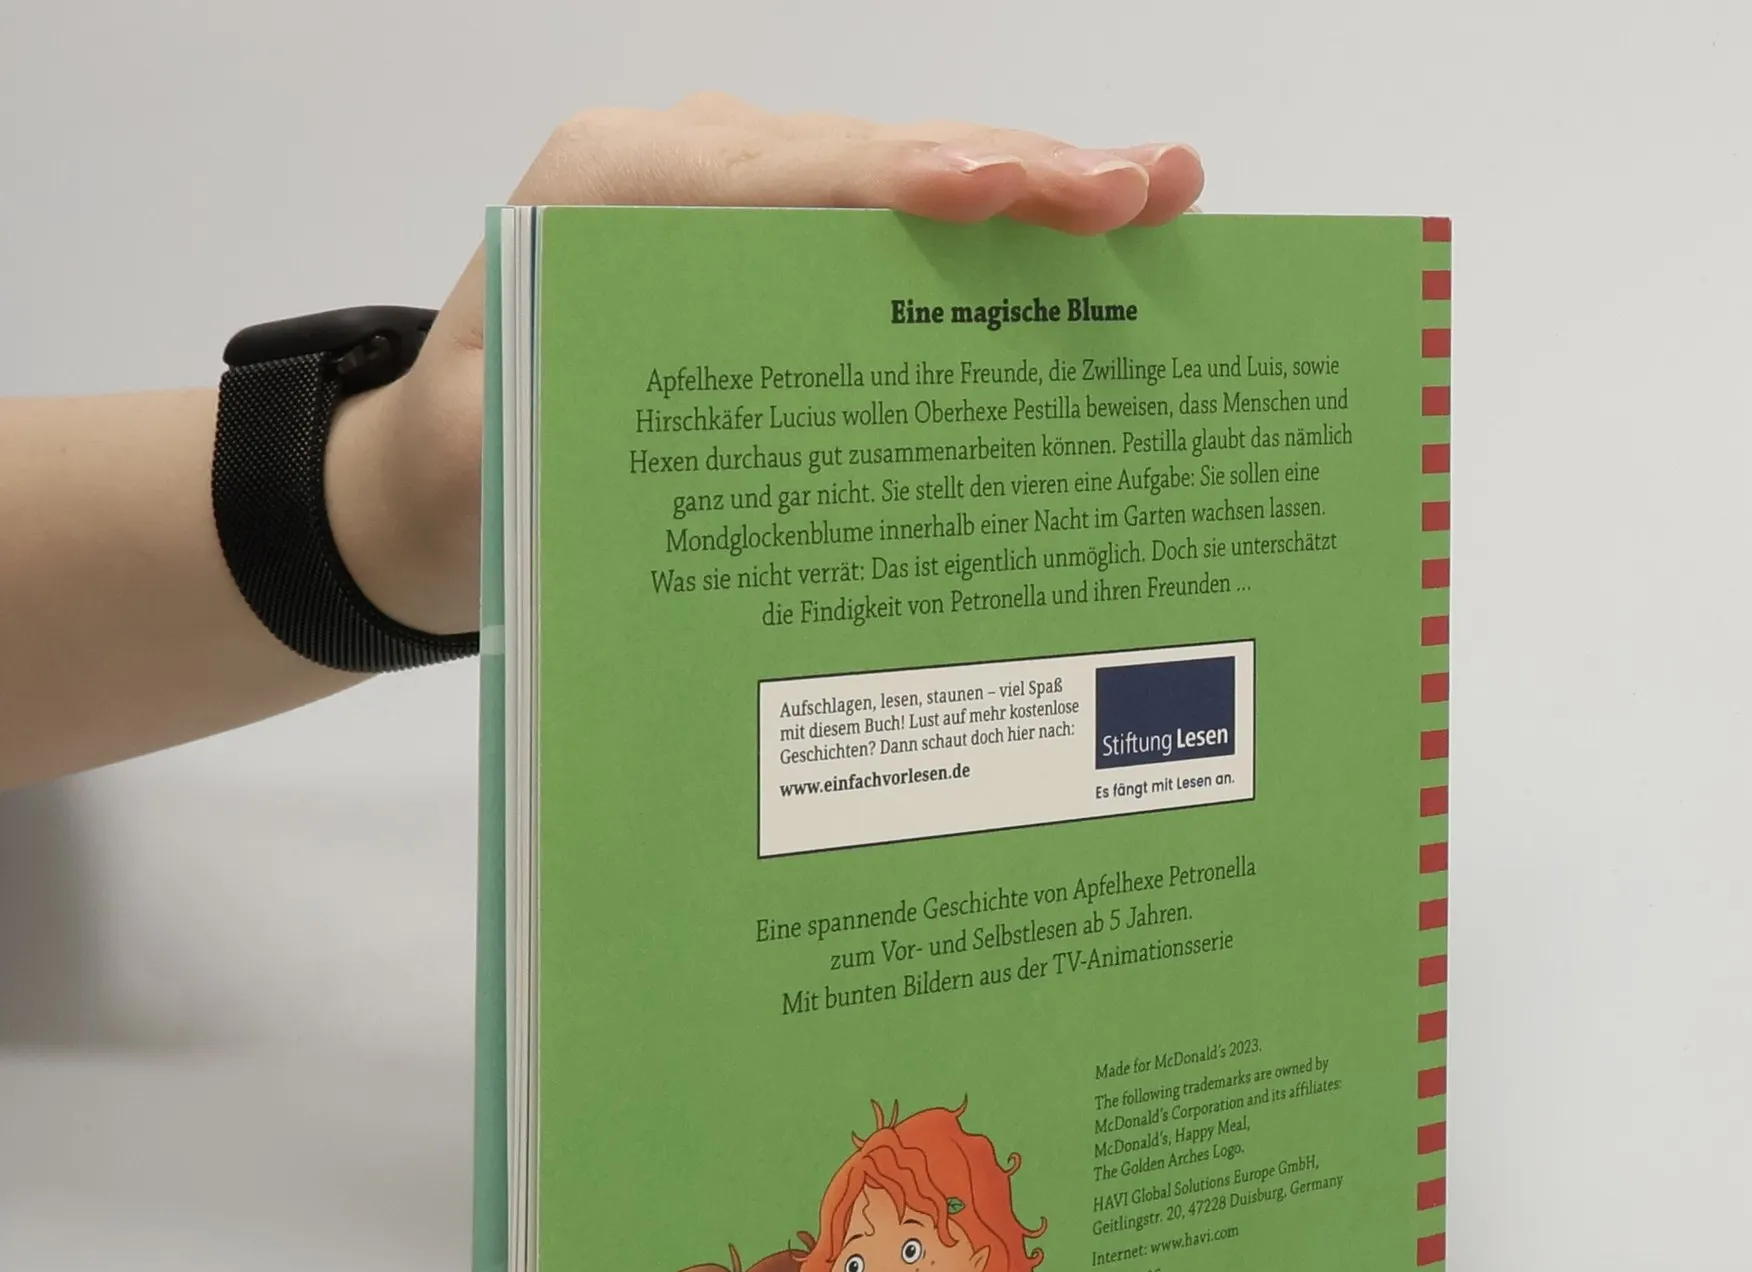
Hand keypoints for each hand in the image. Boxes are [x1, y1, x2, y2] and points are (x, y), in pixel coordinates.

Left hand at [326, 97, 1203, 634]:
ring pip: (899, 182)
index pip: (782, 173)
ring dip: (1028, 194)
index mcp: (613, 196)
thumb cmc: (474, 471)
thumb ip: (581, 422)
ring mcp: (738, 202)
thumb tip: (729, 438)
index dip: (901, 181)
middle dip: (1011, 172)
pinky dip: (990, 240)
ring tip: (1154, 197)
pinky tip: (1087, 236)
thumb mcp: (497, 459)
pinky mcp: (774, 248)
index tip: (1002, 193)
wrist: (433, 472)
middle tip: (1143, 190)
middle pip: (869, 157)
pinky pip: (890, 229)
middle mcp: (685, 170)